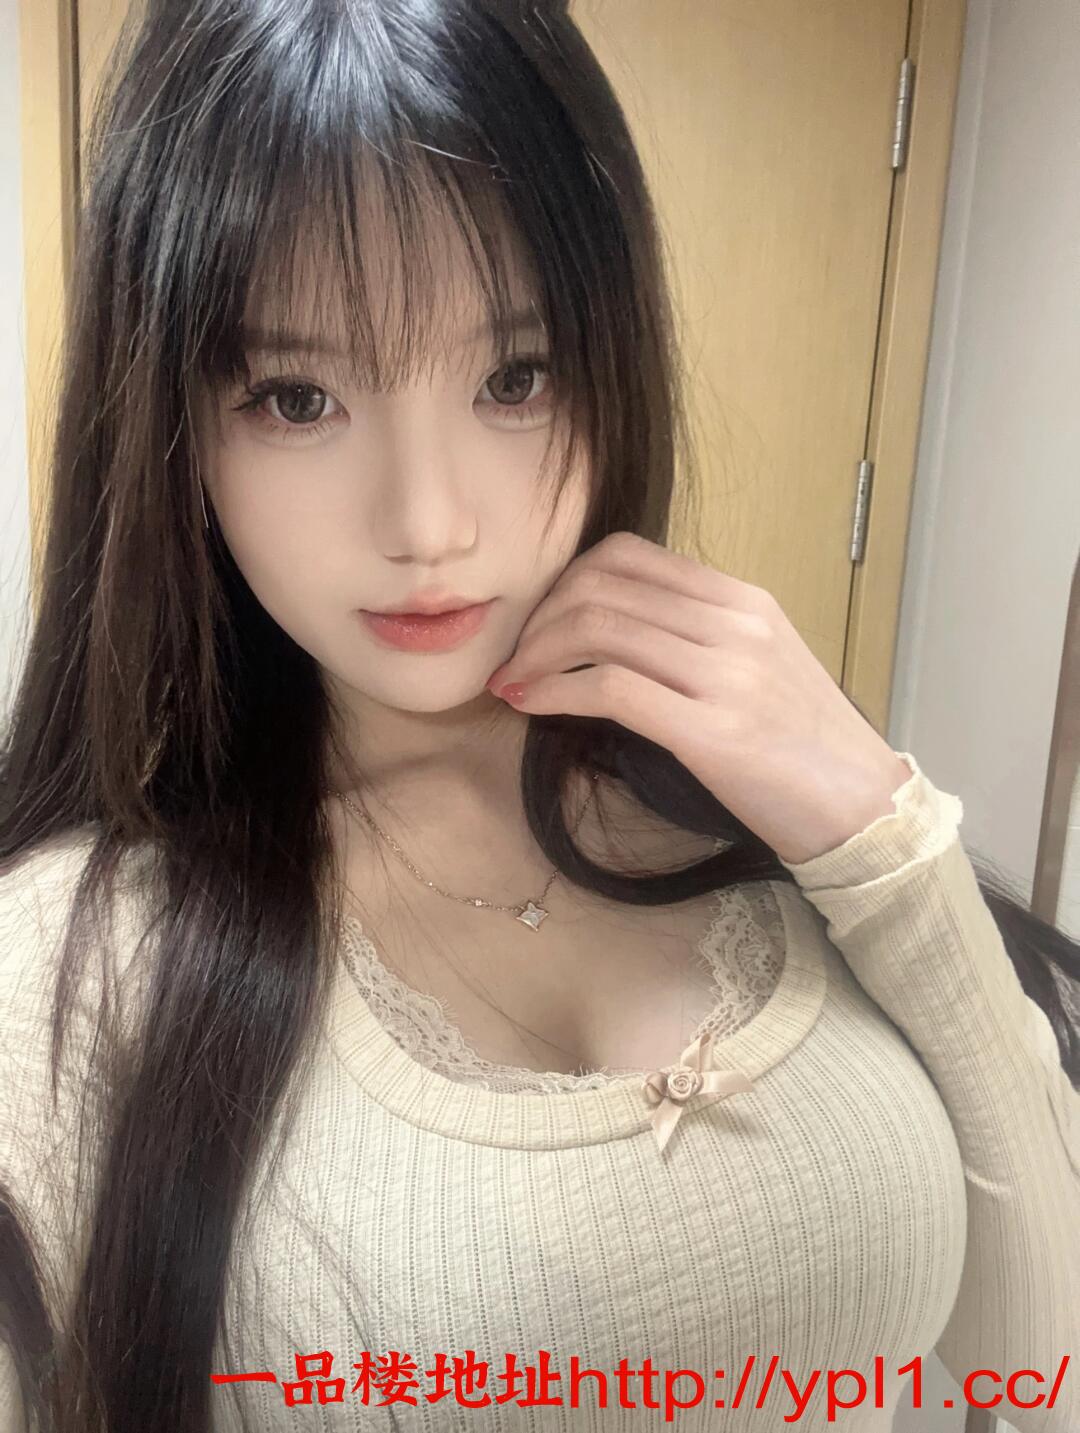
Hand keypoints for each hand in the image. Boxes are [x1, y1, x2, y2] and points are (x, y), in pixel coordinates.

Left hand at [485, 531, 911, 864]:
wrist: (864, 808)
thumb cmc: (803, 747)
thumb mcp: (758, 666)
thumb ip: (697, 637)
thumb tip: (613, 632)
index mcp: (742, 601)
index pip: (628, 555)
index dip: (564, 582)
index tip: (540, 623)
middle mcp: (733, 624)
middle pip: (600, 586)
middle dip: (538, 620)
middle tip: (515, 658)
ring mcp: (726, 674)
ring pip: (597, 628)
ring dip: (536, 656)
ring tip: (514, 684)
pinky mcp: (712, 731)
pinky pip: (610, 688)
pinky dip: (554, 692)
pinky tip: (532, 706)